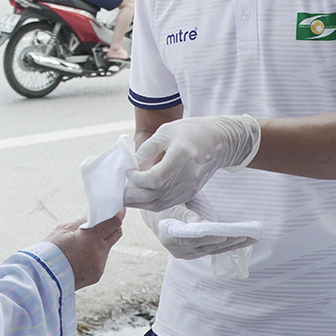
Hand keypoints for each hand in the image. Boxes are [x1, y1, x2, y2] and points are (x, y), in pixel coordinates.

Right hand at [45, 212, 123, 289]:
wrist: (43, 278)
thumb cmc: (50, 251)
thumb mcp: (64, 230)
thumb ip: (83, 221)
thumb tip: (95, 214)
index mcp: (91, 239)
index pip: (115, 222)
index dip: (118, 213)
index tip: (118, 208)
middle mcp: (99, 253)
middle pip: (116, 233)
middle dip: (111, 225)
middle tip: (100, 221)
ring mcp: (99, 265)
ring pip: (108, 247)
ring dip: (101, 241)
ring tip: (83, 242)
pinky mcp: (97, 275)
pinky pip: (101, 259)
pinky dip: (95, 253)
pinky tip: (81, 255)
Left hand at [124, 115, 259, 211]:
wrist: (220, 141)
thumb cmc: (191, 131)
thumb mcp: (165, 131)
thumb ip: (146, 149)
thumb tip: (130, 165)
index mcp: (181, 156)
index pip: (155, 179)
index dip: (136, 178)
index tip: (128, 170)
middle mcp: (187, 176)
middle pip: (154, 195)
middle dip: (131, 196)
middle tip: (116, 190)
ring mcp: (189, 188)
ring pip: (158, 204)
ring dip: (138, 202)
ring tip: (123, 195)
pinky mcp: (189, 194)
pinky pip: (165, 203)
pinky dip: (149, 202)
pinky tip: (138, 196)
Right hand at [142, 205, 255, 259]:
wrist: (158, 217)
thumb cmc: (165, 207)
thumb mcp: (170, 206)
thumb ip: (183, 214)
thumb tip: (197, 222)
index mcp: (169, 238)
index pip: (192, 240)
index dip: (207, 237)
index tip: (223, 234)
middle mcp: (179, 251)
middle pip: (207, 247)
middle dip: (228, 241)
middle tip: (245, 235)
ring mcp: (190, 254)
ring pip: (214, 250)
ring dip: (234, 244)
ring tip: (252, 237)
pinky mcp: (198, 253)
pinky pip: (216, 250)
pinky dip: (231, 245)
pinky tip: (245, 240)